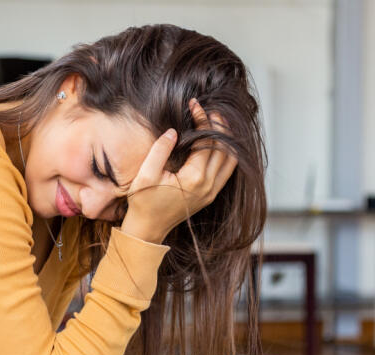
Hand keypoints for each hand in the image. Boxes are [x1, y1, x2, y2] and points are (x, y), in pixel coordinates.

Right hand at [121, 98, 237, 243]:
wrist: (147, 228)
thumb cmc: (143, 202)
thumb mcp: (146, 174)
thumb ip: (160, 151)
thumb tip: (173, 131)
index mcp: (194, 179)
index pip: (207, 141)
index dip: (203, 120)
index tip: (195, 105)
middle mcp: (208, 186)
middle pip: (225, 149)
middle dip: (219, 126)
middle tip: (211, 110)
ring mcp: (211, 192)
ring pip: (231, 161)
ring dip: (227, 140)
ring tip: (217, 123)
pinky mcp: (210, 195)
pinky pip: (227, 171)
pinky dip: (227, 154)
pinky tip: (217, 143)